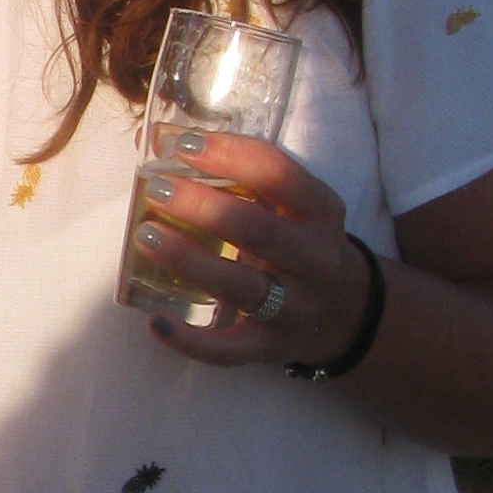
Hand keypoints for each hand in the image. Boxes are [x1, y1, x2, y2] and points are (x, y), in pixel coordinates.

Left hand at [129, 132, 380, 370]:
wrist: (345, 312)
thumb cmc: (302, 243)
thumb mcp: (295, 206)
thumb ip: (244, 178)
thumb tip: (161, 142)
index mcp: (320, 213)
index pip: (278, 175)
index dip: (230, 155)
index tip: (184, 144)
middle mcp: (314, 260)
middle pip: (257, 230)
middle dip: (202, 207)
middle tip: (158, 190)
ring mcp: (294, 308)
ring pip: (239, 287)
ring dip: (188, 259)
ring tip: (146, 235)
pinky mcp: (270, 347)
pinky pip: (227, 350)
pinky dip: (190, 340)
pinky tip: (157, 321)